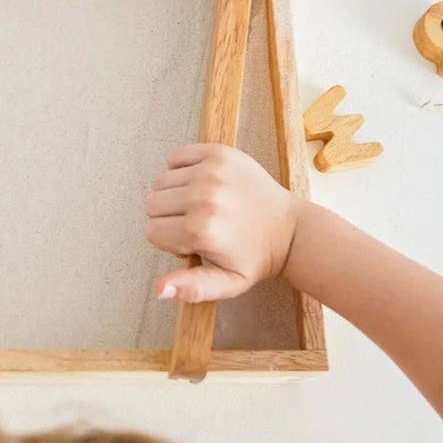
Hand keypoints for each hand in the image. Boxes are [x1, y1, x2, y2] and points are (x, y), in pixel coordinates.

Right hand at [145, 143, 301, 303]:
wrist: (290, 229)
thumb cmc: (255, 258)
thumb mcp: (226, 283)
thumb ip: (190, 288)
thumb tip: (159, 289)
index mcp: (201, 231)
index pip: (152, 231)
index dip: (169, 241)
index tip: (192, 243)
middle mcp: (203, 197)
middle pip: (152, 204)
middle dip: (168, 217)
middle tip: (196, 224)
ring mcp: (211, 171)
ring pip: (160, 181)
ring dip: (174, 194)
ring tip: (200, 205)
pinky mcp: (217, 153)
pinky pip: (175, 157)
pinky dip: (180, 169)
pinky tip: (199, 183)